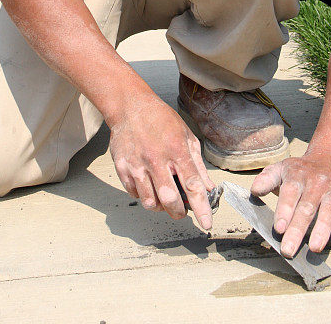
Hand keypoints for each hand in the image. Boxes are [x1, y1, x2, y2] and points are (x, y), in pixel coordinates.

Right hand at [109, 93, 214, 229]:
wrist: (130, 107)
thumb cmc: (161, 120)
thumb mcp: (186, 135)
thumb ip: (197, 163)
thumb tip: (208, 188)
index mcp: (176, 149)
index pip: (192, 184)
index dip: (201, 207)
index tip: (206, 223)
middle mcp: (156, 158)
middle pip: (169, 199)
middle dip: (178, 212)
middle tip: (181, 211)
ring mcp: (137, 164)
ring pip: (150, 202)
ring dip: (160, 207)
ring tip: (164, 199)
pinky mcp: (122, 168)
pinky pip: (135, 194)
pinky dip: (144, 196)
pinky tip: (149, 186)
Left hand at [251, 154, 330, 256]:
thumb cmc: (300, 170)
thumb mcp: (281, 168)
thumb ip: (267, 179)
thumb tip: (254, 190)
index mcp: (298, 175)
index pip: (290, 193)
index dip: (284, 210)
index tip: (278, 228)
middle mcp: (317, 183)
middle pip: (307, 206)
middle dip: (298, 229)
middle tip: (288, 249)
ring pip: (330, 210)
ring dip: (323, 229)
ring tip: (315, 248)